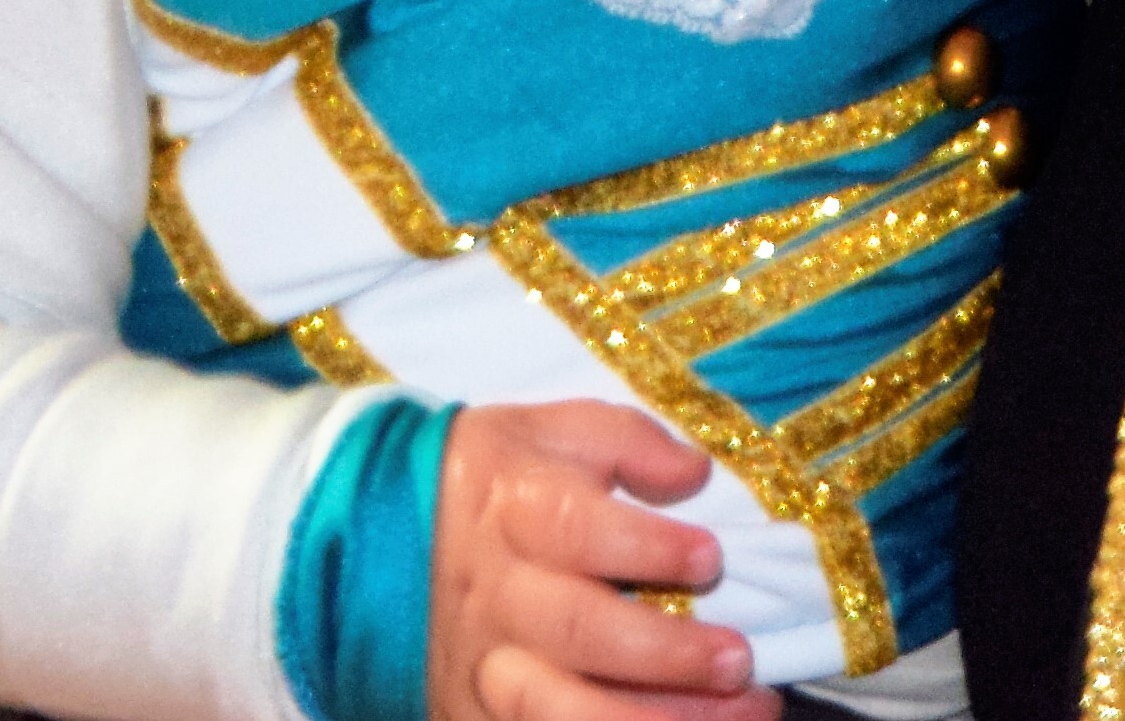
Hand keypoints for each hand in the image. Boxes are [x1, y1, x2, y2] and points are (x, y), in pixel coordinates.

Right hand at [426, 401, 777, 720]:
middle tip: (739, 660)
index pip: (579, 531)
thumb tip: (693, 473)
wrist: (384, 535)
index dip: (649, 548)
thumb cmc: (500, 480)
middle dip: (666, 654)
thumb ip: (627, 442)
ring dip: (650, 718)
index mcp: (516, 512)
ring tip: (735, 713)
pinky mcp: (474, 715)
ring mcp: (485, 667)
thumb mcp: (552, 432)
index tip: (712, 559)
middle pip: (579, 633)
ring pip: (560, 709)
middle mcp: (498, 597)